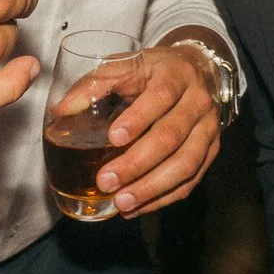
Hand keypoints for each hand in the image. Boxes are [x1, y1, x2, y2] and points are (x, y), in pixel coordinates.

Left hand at [95, 28, 223, 215]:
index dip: (138, 119)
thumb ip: (95, 85)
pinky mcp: (211, 152)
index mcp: (177, 74)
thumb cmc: (154, 73)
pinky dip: (163, 198)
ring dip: (152, 187)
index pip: (160, 97)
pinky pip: (191, 181)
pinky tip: (137, 208)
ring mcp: (209, 129)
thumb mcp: (127, 66)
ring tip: (122, 203)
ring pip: (186, 164)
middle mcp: (198, 102)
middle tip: (106, 181)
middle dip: (138, 163)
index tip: (112, 138)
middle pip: (172, 136)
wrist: (199, 72)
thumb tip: (62, 110)